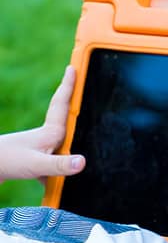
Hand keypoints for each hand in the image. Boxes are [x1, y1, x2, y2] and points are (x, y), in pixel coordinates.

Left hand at [0, 66, 85, 183]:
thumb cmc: (8, 162)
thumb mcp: (37, 164)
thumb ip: (60, 165)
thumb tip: (82, 161)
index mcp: (51, 132)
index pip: (62, 104)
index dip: (69, 86)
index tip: (73, 67)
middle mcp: (50, 137)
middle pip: (68, 118)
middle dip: (75, 102)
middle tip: (84, 83)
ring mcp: (44, 149)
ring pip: (66, 142)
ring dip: (75, 139)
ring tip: (80, 124)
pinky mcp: (40, 162)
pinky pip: (58, 163)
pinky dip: (64, 168)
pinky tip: (65, 175)